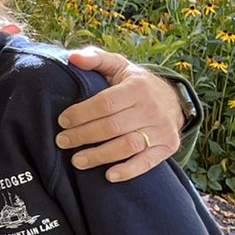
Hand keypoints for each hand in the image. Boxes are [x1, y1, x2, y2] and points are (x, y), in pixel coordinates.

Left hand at [56, 49, 185, 180]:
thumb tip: (72, 58)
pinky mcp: (168, 146)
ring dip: (100, 156)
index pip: (105, 103)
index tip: (62, 121)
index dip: (81, 114)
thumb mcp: (118, 66)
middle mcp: (151, 108)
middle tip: (62, 142)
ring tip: (77, 161)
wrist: (173, 98)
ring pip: (127, 146)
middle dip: (83, 136)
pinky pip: (147, 162)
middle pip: (112, 127)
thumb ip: (95, 59)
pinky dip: (129, 171)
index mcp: (137, 87)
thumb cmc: (135, 83)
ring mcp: (161, 129)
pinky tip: (109, 176)